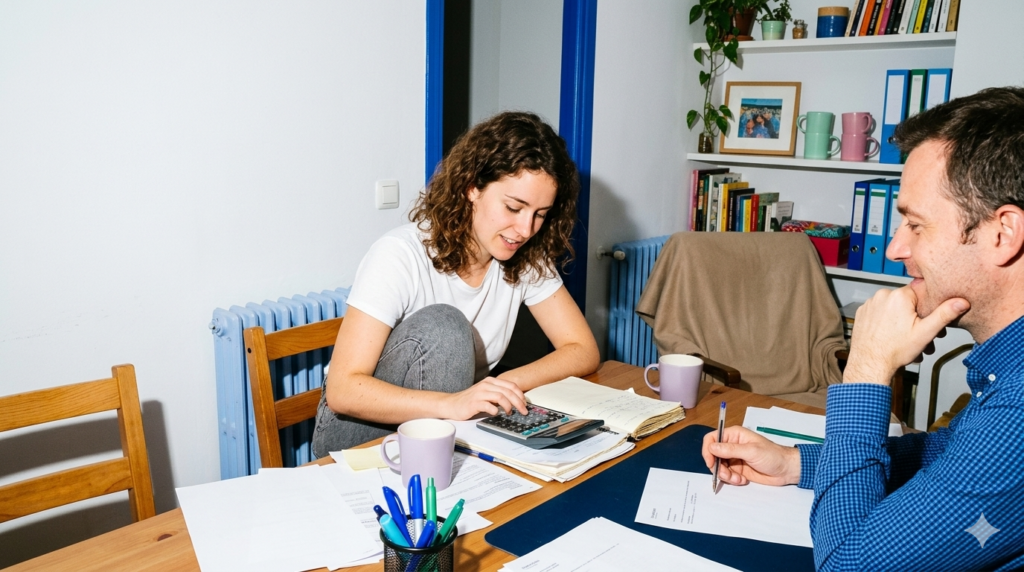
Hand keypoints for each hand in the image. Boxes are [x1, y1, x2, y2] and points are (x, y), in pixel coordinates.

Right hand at [443, 376, 528, 419]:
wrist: (451, 404)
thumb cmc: (469, 401)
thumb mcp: (486, 394)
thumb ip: (498, 395)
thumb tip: (515, 402)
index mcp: (490, 381)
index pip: (511, 385)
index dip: (520, 395)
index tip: (525, 404)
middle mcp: (486, 385)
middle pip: (508, 391)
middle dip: (519, 402)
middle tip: (523, 411)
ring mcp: (480, 393)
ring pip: (500, 396)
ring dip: (509, 406)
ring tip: (510, 413)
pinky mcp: (474, 402)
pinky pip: (488, 405)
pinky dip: (495, 410)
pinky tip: (496, 414)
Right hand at [701, 426, 801, 486]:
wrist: (786, 470)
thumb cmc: (772, 456)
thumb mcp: (751, 451)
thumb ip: (730, 450)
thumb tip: (711, 447)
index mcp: (734, 435)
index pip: (712, 439)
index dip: (708, 450)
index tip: (710, 463)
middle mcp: (731, 446)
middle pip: (713, 455)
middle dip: (718, 467)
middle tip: (727, 475)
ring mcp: (734, 458)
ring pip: (719, 467)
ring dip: (725, 475)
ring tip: (737, 479)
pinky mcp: (738, 469)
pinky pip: (727, 475)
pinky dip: (732, 480)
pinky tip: (742, 480)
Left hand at [845, 287, 968, 383]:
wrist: (870, 363)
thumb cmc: (896, 350)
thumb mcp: (926, 332)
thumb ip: (944, 314)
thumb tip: (961, 302)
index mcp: (899, 296)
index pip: (920, 294)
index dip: (926, 308)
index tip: (927, 321)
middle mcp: (882, 295)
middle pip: (906, 302)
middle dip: (914, 317)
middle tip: (918, 335)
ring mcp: (870, 303)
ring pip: (892, 308)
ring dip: (900, 320)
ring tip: (904, 338)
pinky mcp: (861, 312)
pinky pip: (879, 312)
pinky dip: (885, 321)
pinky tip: (889, 335)